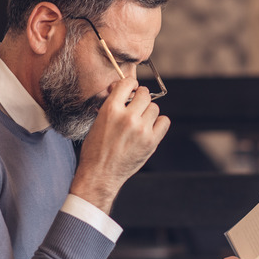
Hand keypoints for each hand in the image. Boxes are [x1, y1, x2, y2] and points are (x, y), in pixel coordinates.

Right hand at [70, 78, 169, 213]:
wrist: (100, 174)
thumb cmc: (95, 149)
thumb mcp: (97, 122)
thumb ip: (112, 105)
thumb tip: (123, 91)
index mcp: (111, 109)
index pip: (127, 84)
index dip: (130, 85)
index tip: (131, 89)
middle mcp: (127, 117)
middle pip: (144, 94)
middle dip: (140, 98)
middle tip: (137, 106)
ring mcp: (141, 129)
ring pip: (155, 108)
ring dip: (148, 112)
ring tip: (141, 121)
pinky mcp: (151, 142)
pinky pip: (164, 122)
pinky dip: (159, 123)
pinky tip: (150, 128)